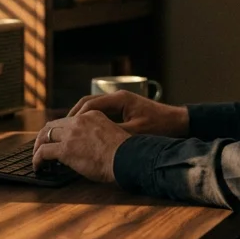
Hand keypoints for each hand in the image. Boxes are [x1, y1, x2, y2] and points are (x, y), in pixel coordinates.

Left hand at [32, 110, 128, 182]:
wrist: (127, 158)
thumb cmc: (125, 153)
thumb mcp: (111, 134)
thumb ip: (98, 135)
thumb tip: (90, 149)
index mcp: (92, 115)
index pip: (69, 120)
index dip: (59, 130)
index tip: (57, 139)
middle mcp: (79, 121)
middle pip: (53, 125)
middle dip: (44, 136)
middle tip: (40, 146)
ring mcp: (71, 134)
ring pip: (45, 136)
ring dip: (38, 147)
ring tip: (37, 158)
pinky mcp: (65, 149)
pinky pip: (43, 152)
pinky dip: (37, 159)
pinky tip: (38, 166)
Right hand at [68, 90, 189, 137]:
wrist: (179, 122)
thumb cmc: (161, 127)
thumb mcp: (137, 133)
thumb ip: (115, 134)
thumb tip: (94, 141)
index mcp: (120, 99)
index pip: (90, 104)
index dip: (75, 117)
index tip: (64, 128)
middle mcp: (118, 97)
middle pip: (88, 103)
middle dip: (73, 116)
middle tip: (60, 129)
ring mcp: (121, 102)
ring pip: (93, 107)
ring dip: (80, 118)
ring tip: (68, 131)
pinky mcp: (124, 109)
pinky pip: (101, 112)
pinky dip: (91, 120)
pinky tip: (85, 133)